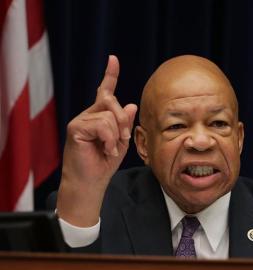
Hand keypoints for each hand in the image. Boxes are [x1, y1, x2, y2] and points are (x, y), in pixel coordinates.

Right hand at [57, 55, 137, 226]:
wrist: (91, 181)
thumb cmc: (104, 164)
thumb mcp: (121, 142)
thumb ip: (125, 124)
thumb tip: (132, 104)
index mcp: (99, 116)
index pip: (105, 92)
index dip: (110, 75)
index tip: (113, 59)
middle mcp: (88, 115)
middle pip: (112, 102)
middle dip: (123, 121)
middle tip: (123, 140)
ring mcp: (80, 120)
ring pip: (109, 116)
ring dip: (116, 135)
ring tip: (111, 149)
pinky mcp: (76, 128)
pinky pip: (102, 125)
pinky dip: (109, 140)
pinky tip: (106, 151)